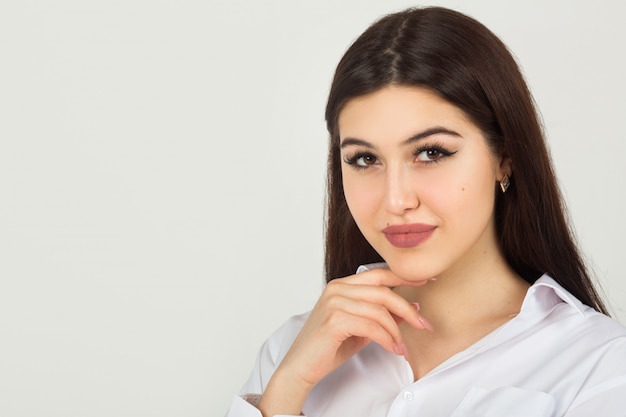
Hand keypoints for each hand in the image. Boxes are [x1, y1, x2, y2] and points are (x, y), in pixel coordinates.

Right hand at [257, 268, 431, 415]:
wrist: (300, 366)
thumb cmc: (328, 347)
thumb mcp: (361, 328)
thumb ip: (382, 315)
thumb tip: (411, 307)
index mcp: (342, 285)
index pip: (379, 273)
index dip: (405, 276)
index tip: (428, 280)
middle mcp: (337, 288)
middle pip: (383, 291)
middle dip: (407, 308)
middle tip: (423, 324)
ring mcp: (334, 302)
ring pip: (379, 310)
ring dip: (397, 331)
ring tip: (402, 347)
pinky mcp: (334, 320)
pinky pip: (371, 326)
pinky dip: (387, 339)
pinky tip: (393, 349)